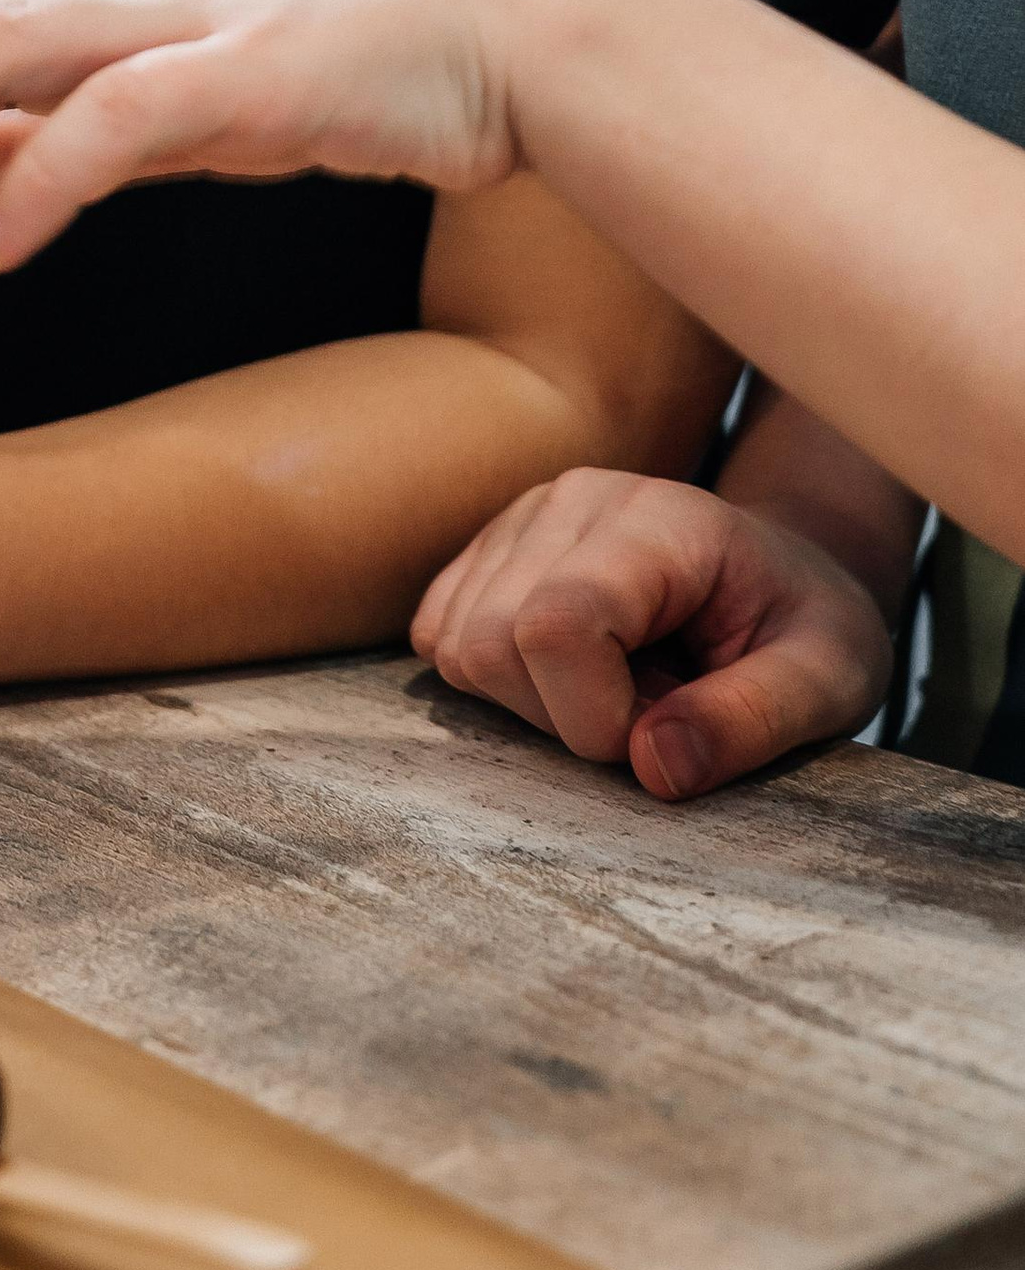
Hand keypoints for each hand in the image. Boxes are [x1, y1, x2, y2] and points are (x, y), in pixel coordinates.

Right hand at [412, 467, 891, 799]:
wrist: (781, 572)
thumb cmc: (806, 623)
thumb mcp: (830, 678)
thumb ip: (752, 720)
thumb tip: (653, 768)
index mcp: (658, 520)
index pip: (556, 628)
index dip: (597, 716)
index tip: (669, 729)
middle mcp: (572, 501)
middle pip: (490, 643)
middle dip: (565, 716)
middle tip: (650, 709)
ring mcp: (521, 517)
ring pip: (456, 647)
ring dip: (534, 702)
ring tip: (620, 686)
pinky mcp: (489, 548)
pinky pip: (440, 636)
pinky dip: (498, 682)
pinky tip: (573, 673)